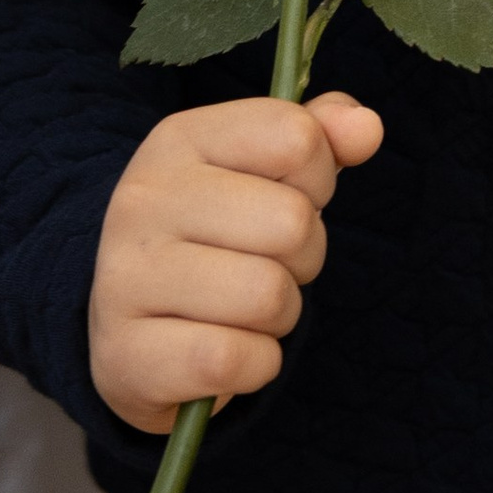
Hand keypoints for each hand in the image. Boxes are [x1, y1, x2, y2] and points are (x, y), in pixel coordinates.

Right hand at [89, 92, 381, 433]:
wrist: (133, 336)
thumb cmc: (216, 242)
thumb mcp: (263, 175)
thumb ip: (319, 138)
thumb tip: (367, 128)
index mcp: (178, 140)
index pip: (297, 137)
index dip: (316, 180)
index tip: (283, 201)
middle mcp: (142, 199)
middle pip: (294, 222)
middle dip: (304, 256)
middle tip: (263, 265)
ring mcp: (126, 278)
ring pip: (270, 295)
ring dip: (279, 315)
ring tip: (241, 310)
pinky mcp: (130, 355)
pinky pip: (240, 359)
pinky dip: (256, 365)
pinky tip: (223, 351)